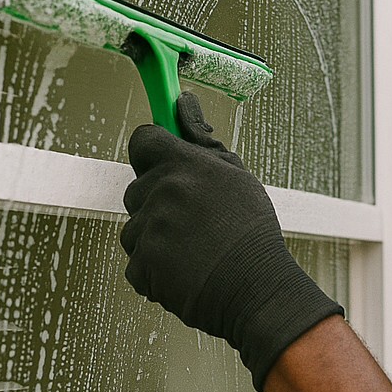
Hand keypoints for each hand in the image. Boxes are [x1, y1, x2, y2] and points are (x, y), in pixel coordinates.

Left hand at [120, 92, 342, 389]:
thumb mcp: (237, 177)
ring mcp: (148, 231)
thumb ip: (203, 142)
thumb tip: (182, 103)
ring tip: (195, 250)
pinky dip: (156, 269)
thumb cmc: (252, 233)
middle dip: (159, 202)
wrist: (256, 288)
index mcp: (184, 166)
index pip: (143, 140)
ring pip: (136, 227)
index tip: (163, 162)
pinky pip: (138, 261)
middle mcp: (161, 193)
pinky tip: (186, 270)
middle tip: (196, 221)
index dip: (152, 152)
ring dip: (157, 237)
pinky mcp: (141, 266)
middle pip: (138, 188)